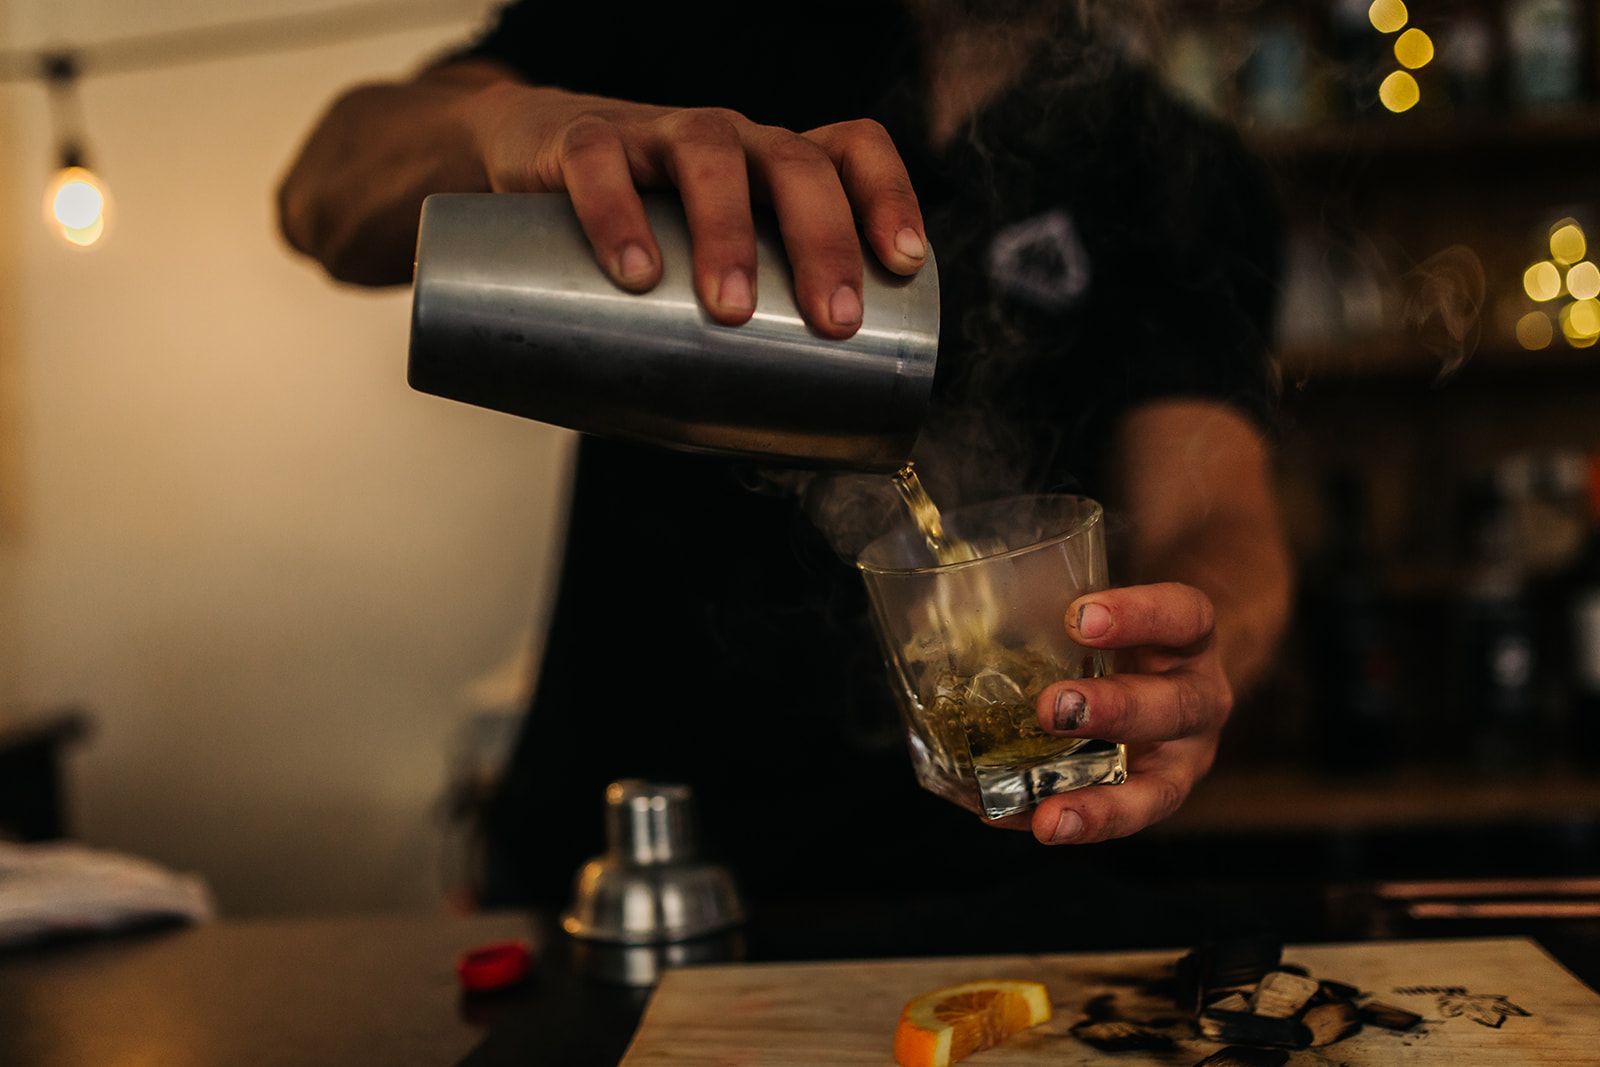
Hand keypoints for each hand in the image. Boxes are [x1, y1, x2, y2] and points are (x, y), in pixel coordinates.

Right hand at [463, 82, 928, 336]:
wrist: (527, 161)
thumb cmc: (644, 236)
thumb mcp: (704, 271)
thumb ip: (740, 337)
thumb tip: (780, 452)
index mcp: (773, 168)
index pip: (850, 151)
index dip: (888, 195)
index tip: (902, 264)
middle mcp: (730, 140)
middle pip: (795, 164)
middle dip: (825, 241)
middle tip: (833, 321)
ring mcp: (656, 134)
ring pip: (710, 154)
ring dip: (729, 232)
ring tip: (730, 308)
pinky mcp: (579, 140)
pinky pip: (600, 162)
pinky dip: (617, 213)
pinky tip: (634, 273)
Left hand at [1025, 582, 1231, 844]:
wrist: (1168, 670)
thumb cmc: (1127, 632)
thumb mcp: (1116, 605)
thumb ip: (1074, 603)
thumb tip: (986, 581)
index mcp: (1191, 639)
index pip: (1182, 616)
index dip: (1137, 614)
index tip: (1079, 616)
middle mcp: (1198, 700)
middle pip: (1174, 708)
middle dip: (1114, 711)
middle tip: (1052, 708)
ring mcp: (1182, 757)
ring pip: (1159, 788)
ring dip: (1101, 804)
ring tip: (1049, 817)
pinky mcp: (1153, 797)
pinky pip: (1113, 818)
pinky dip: (1064, 823)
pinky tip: (1010, 818)